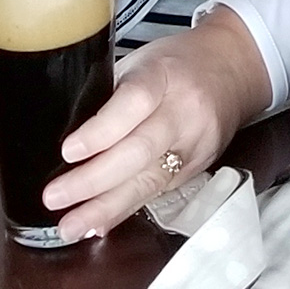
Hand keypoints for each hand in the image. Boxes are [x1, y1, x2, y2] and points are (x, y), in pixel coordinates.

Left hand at [47, 10, 270, 238]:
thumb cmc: (176, 62)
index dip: (101, 132)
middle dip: (93, 181)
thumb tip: (63, 135)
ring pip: (149, 182)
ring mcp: (196, 143)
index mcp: (164, 74)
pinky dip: (125, 210)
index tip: (67, 152)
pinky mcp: (199, 167)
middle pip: (139, 152)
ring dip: (105, 208)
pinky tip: (98, 225)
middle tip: (54, 197)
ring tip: (71, 226)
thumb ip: (109, 95)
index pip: (134, 104)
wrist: (235, 66)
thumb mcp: (141, 61)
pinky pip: (157, 192)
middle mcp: (184, 111)